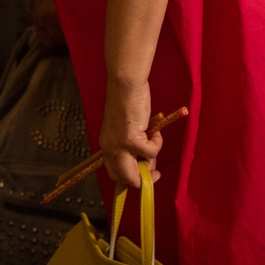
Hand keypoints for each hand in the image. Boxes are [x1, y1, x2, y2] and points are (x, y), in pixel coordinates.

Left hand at [99, 76, 161, 190]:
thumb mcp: (126, 129)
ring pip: (134, 175)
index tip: (145, 175)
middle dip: (142, 180)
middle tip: (155, 173)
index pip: (114, 173)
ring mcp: (119, 146)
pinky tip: (154, 129)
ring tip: (154, 140)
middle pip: (124, 180)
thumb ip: (133, 146)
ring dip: (151, 163)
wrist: (126, 85)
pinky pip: (151, 152)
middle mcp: (109, 148)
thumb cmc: (128, 102)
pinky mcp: (131, 140)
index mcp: (106, 146)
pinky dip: (158, 143)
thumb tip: (148, 163)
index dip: (131, 178)